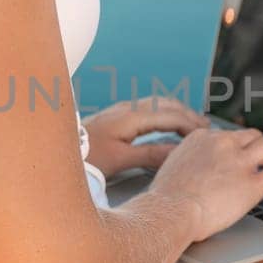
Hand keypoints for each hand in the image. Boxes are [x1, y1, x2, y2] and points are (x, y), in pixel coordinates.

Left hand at [82, 95, 208, 177]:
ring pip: (158, 103)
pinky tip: (166, 123)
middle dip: (188, 114)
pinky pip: (149, 107)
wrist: (56, 149)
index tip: (205, 136)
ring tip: (191, 123)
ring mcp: (121, 109)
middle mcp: (128, 108)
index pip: (170, 115)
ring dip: (177, 111)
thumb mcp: (120, 160)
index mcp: (132, 117)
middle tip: (206, 128)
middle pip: (167, 104)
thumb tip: (179, 153)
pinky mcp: (116, 115)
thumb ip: (149, 155)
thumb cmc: (86, 157)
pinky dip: (165, 113)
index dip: (190, 124)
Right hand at [148, 127, 262, 243]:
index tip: (241, 149)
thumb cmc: (163, 202)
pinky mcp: (252, 184)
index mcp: (201, 138)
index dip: (238, 143)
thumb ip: (186, 167)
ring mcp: (240, 163)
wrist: (169, 212)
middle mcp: (223, 144)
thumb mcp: (170, 172)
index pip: (226, 135)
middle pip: (251, 137)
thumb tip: (190, 178)